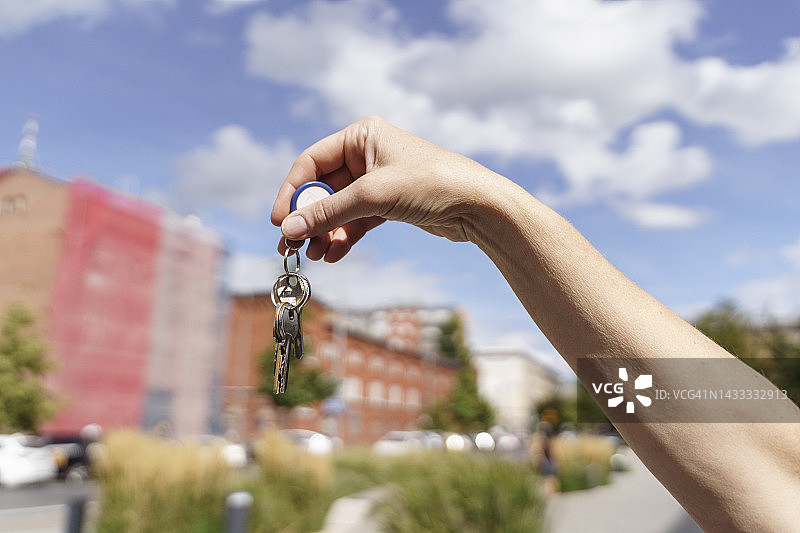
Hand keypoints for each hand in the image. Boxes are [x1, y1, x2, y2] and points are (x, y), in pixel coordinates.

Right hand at [271, 116, 497, 261]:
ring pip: (338, 209)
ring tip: (312, 256)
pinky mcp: (389, 205)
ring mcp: (378, 181)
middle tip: (289, 246)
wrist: (478, 206)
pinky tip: (333, 255)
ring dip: (323, 232)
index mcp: (362, 136)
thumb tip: (288, 228)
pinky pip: (355, 221)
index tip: (279, 221)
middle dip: (307, 218)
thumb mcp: (373, 195)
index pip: (311, 162)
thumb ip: (328, 212)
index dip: (292, 192)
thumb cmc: (432, 184)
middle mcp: (367, 154)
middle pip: (322, 188)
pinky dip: (343, 237)